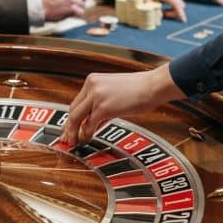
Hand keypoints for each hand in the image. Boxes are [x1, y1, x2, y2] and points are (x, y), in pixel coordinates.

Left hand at [62, 66, 185, 144]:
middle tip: (68, 139)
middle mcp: (92, 86)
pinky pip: (88, 125)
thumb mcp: (115, 91)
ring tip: (75, 143)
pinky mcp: (103, 108)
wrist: (153, 86)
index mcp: (93, 80)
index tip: (70, 128)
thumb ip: (102, 102)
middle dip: (69, 127)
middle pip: (73, 110)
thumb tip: (94, 120)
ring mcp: (96, 97)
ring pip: (76, 118)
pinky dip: (86, 135)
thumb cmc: (140, 89)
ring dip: (74, 133)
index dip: (72, 118)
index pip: (77, 101)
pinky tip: (87, 140)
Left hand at [130, 0, 186, 21]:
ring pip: (179, 4)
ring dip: (174, 11)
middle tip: (164, 15)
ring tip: (164, 12)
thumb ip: (153, 11)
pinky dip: (173, 8)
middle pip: (180, 5)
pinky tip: (164, 9)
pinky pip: (176, 3)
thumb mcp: (147, 2)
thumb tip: (158, 22)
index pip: (176, 5)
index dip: (180, 13)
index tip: (183, 20)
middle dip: (175, 13)